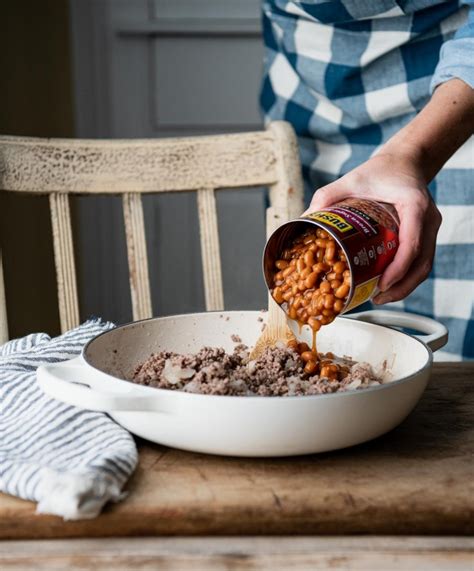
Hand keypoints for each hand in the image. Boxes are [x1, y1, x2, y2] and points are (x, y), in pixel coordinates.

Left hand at [304, 151, 441, 303]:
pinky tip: (389, 286)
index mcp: (414, 205)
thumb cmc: (381, 170)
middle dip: (401, 285)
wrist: (405, 161)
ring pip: (424, 265)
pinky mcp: (427, 234)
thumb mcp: (352, 178)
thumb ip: (328, 195)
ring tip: (381, 297)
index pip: (412, 242)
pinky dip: (407, 277)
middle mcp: (428, 218)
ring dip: (405, 286)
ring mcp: (430, 228)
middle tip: (377, 296)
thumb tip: (306, 217)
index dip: (398, 268)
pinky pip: (421, 261)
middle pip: (421, 262)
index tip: (382, 283)